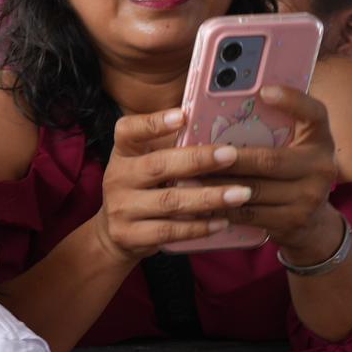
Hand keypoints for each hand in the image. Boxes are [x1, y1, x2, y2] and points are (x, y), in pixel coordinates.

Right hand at [92, 108, 253, 263]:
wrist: (111, 234)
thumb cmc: (141, 189)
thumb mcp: (144, 163)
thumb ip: (171, 147)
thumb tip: (219, 127)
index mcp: (123, 153)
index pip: (129, 131)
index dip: (154, 123)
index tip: (182, 116)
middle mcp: (117, 177)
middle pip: (157, 166)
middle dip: (197, 160)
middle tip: (231, 155)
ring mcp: (121, 208)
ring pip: (169, 202)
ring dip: (208, 197)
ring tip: (240, 193)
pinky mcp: (129, 235)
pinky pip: (169, 231)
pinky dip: (199, 227)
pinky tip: (223, 221)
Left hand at [212, 85, 342, 260]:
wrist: (313, 222)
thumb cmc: (289, 173)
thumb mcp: (291, 147)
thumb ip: (272, 128)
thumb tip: (220, 106)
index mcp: (320, 139)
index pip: (314, 113)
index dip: (292, 100)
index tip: (264, 90)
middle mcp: (322, 166)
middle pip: (269, 159)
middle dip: (228, 159)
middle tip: (196, 154)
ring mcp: (311, 196)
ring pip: (254, 189)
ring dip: (217, 185)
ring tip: (188, 179)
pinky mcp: (294, 220)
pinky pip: (250, 213)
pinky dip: (222, 208)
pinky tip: (200, 202)